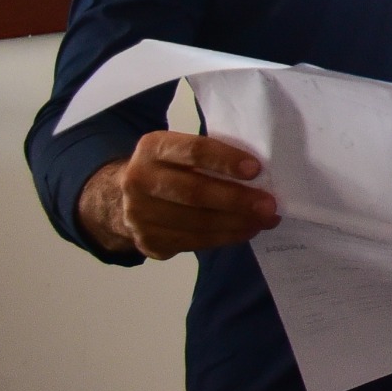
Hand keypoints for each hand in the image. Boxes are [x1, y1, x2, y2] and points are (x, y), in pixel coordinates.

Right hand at [76, 130, 279, 259]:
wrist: (122, 199)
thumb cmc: (169, 168)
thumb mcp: (178, 150)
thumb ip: (208, 156)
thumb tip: (259, 174)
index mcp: (152, 148)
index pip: (193, 151)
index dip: (226, 160)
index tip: (256, 169)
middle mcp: (139, 180)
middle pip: (195, 193)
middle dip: (237, 200)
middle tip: (269, 205)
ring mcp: (139, 215)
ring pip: (196, 223)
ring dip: (237, 223)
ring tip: (265, 220)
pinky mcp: (148, 242)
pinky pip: (193, 242)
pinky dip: (225, 237)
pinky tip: (246, 230)